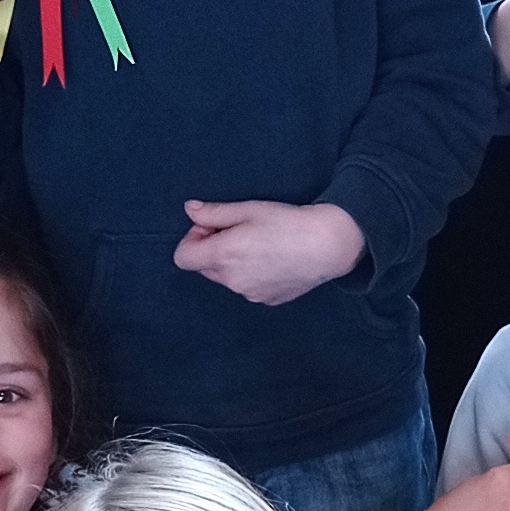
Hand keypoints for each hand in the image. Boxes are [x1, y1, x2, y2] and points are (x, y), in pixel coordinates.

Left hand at [175, 198, 364, 303]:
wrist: (327, 246)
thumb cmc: (287, 223)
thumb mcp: (248, 210)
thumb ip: (213, 212)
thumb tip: (190, 210)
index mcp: (222, 256)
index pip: (182, 257)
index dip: (192, 239)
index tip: (212, 226)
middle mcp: (232, 281)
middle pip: (203, 268)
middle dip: (212, 249)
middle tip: (238, 231)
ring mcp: (250, 294)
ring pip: (226, 278)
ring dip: (232, 263)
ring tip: (260, 245)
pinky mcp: (267, 300)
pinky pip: (247, 287)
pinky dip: (251, 274)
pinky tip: (274, 259)